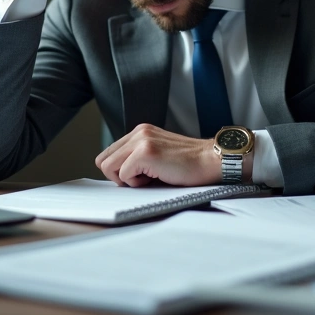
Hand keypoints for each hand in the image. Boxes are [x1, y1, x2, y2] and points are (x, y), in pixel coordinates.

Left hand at [95, 124, 220, 186]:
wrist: (212, 161)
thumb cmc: (190, 165)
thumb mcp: (159, 155)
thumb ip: (137, 159)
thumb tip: (117, 175)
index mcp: (140, 132)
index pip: (109, 153)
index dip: (119, 170)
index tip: (139, 176)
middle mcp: (138, 132)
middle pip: (103, 160)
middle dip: (118, 175)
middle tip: (143, 179)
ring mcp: (141, 140)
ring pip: (108, 167)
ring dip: (127, 178)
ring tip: (151, 177)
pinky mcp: (145, 152)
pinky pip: (123, 175)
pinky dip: (137, 183)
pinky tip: (157, 177)